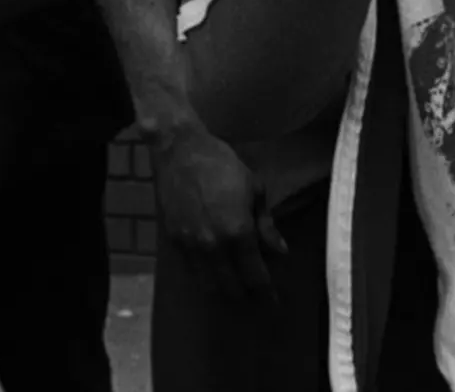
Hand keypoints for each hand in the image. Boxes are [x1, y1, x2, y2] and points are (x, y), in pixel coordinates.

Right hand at [154, 123, 289, 302]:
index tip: (275, 304)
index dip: (267, 294)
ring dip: (225, 291)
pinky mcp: (174, 241)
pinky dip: (205, 278)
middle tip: (257, 298)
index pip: (255, 276)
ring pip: (209, 285)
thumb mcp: (254, 189)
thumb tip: (280, 251)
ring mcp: (190, 245)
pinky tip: (214, 275)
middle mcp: (213, 246)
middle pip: (232, 287)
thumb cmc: (222, 164)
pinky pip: (191, 271)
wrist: (179, 151)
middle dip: (247, 296)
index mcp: (237, 232)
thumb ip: (266, 225)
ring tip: (237, 291)